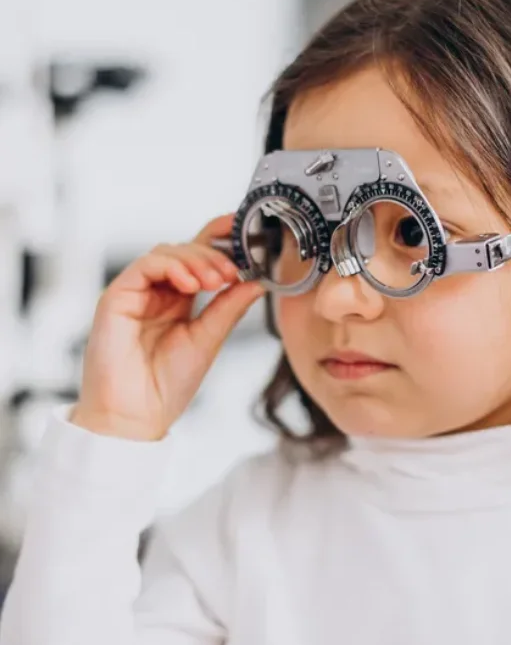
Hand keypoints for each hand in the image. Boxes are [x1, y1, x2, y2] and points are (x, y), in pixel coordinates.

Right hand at [70, 214, 265, 440]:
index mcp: (179, 300)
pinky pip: (145, 266)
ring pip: (166, 252)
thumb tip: (258, 281)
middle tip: (232, 272)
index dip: (220, 238)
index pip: (200, 258)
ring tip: (215, 281)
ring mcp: (136, 292)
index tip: (245, 230)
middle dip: (214, 254)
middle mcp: (157, 292)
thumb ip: (230, 306)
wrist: (137, 415)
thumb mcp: (209, 337)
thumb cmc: (167, 384)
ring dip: (196, 259)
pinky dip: (171, 267)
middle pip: (185, 249)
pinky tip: (190, 283)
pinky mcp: (117, 296)